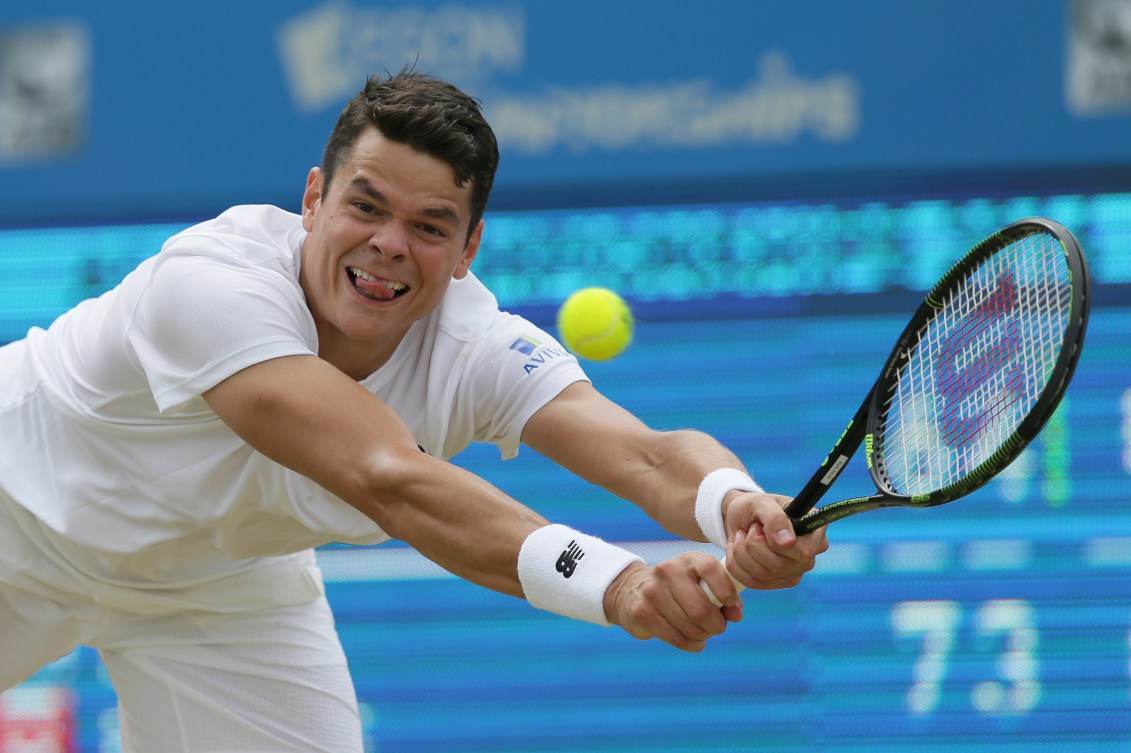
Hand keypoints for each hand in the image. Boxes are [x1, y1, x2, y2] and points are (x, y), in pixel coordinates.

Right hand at [602, 554, 742, 651]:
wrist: (631, 589)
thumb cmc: (678, 589)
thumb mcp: (700, 583)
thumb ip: (724, 596)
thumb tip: (737, 614)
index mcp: (688, 560)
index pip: (711, 569)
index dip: (726, 591)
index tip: (730, 604)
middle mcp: (668, 571)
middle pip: (701, 609)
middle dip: (716, 625)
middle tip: (717, 628)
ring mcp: (652, 591)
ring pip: (689, 627)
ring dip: (703, 636)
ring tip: (702, 633)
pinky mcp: (642, 612)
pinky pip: (676, 638)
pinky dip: (691, 644)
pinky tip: (693, 641)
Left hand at [723, 492, 828, 589]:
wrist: (739, 517)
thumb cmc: (754, 507)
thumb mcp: (761, 503)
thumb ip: (775, 518)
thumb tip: (788, 542)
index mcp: (814, 532)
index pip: (803, 552)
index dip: (777, 544)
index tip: (759, 527)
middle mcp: (809, 556)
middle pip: (778, 566)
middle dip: (753, 544)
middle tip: (750, 528)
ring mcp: (794, 572)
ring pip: (762, 575)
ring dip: (741, 552)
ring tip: (742, 535)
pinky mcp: (777, 583)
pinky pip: (751, 582)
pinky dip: (736, 564)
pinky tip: (736, 549)